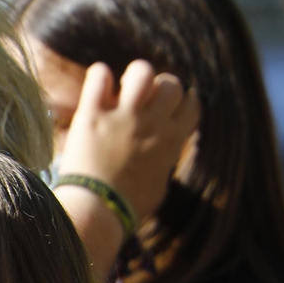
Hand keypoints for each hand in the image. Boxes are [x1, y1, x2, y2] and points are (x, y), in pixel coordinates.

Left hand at [57, 59, 198, 225]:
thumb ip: (161, 162)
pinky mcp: (92, 116)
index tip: (169, 105)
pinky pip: (99, 77)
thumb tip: (161, 157)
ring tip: (122, 89)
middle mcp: (153, 123)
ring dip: (134, 76)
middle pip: (170, 84)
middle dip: (158, 85)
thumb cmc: (129, 205)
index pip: (191, 104)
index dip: (181, 100)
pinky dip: (99, 75)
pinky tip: (98, 86)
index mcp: (172, 140)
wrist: (99, 210)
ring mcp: (123, 117)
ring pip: (142, 72)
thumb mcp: (158, 184)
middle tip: (142, 98)